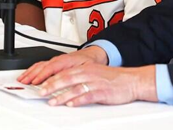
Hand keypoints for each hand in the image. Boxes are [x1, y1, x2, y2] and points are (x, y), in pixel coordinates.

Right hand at [18, 46, 108, 85]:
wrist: (92, 55)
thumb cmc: (89, 62)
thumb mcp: (86, 70)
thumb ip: (77, 76)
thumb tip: (70, 84)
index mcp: (66, 60)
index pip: (52, 68)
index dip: (43, 76)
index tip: (36, 83)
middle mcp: (58, 60)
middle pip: (42, 66)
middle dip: (32, 75)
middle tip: (24, 83)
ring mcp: (55, 61)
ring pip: (39, 65)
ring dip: (30, 73)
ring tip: (22, 80)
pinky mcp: (53, 63)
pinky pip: (40, 65)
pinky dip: (32, 70)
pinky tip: (27, 75)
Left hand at [38, 64, 157, 106]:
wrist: (131, 81)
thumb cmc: (113, 79)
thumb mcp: (94, 74)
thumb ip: (80, 78)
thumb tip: (63, 84)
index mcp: (86, 68)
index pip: (64, 72)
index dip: (51, 78)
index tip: (41, 84)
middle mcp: (89, 73)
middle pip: (66, 78)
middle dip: (52, 86)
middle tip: (41, 92)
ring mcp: (95, 82)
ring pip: (75, 87)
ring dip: (62, 95)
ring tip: (52, 101)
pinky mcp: (103, 92)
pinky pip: (88, 96)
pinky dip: (79, 100)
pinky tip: (72, 104)